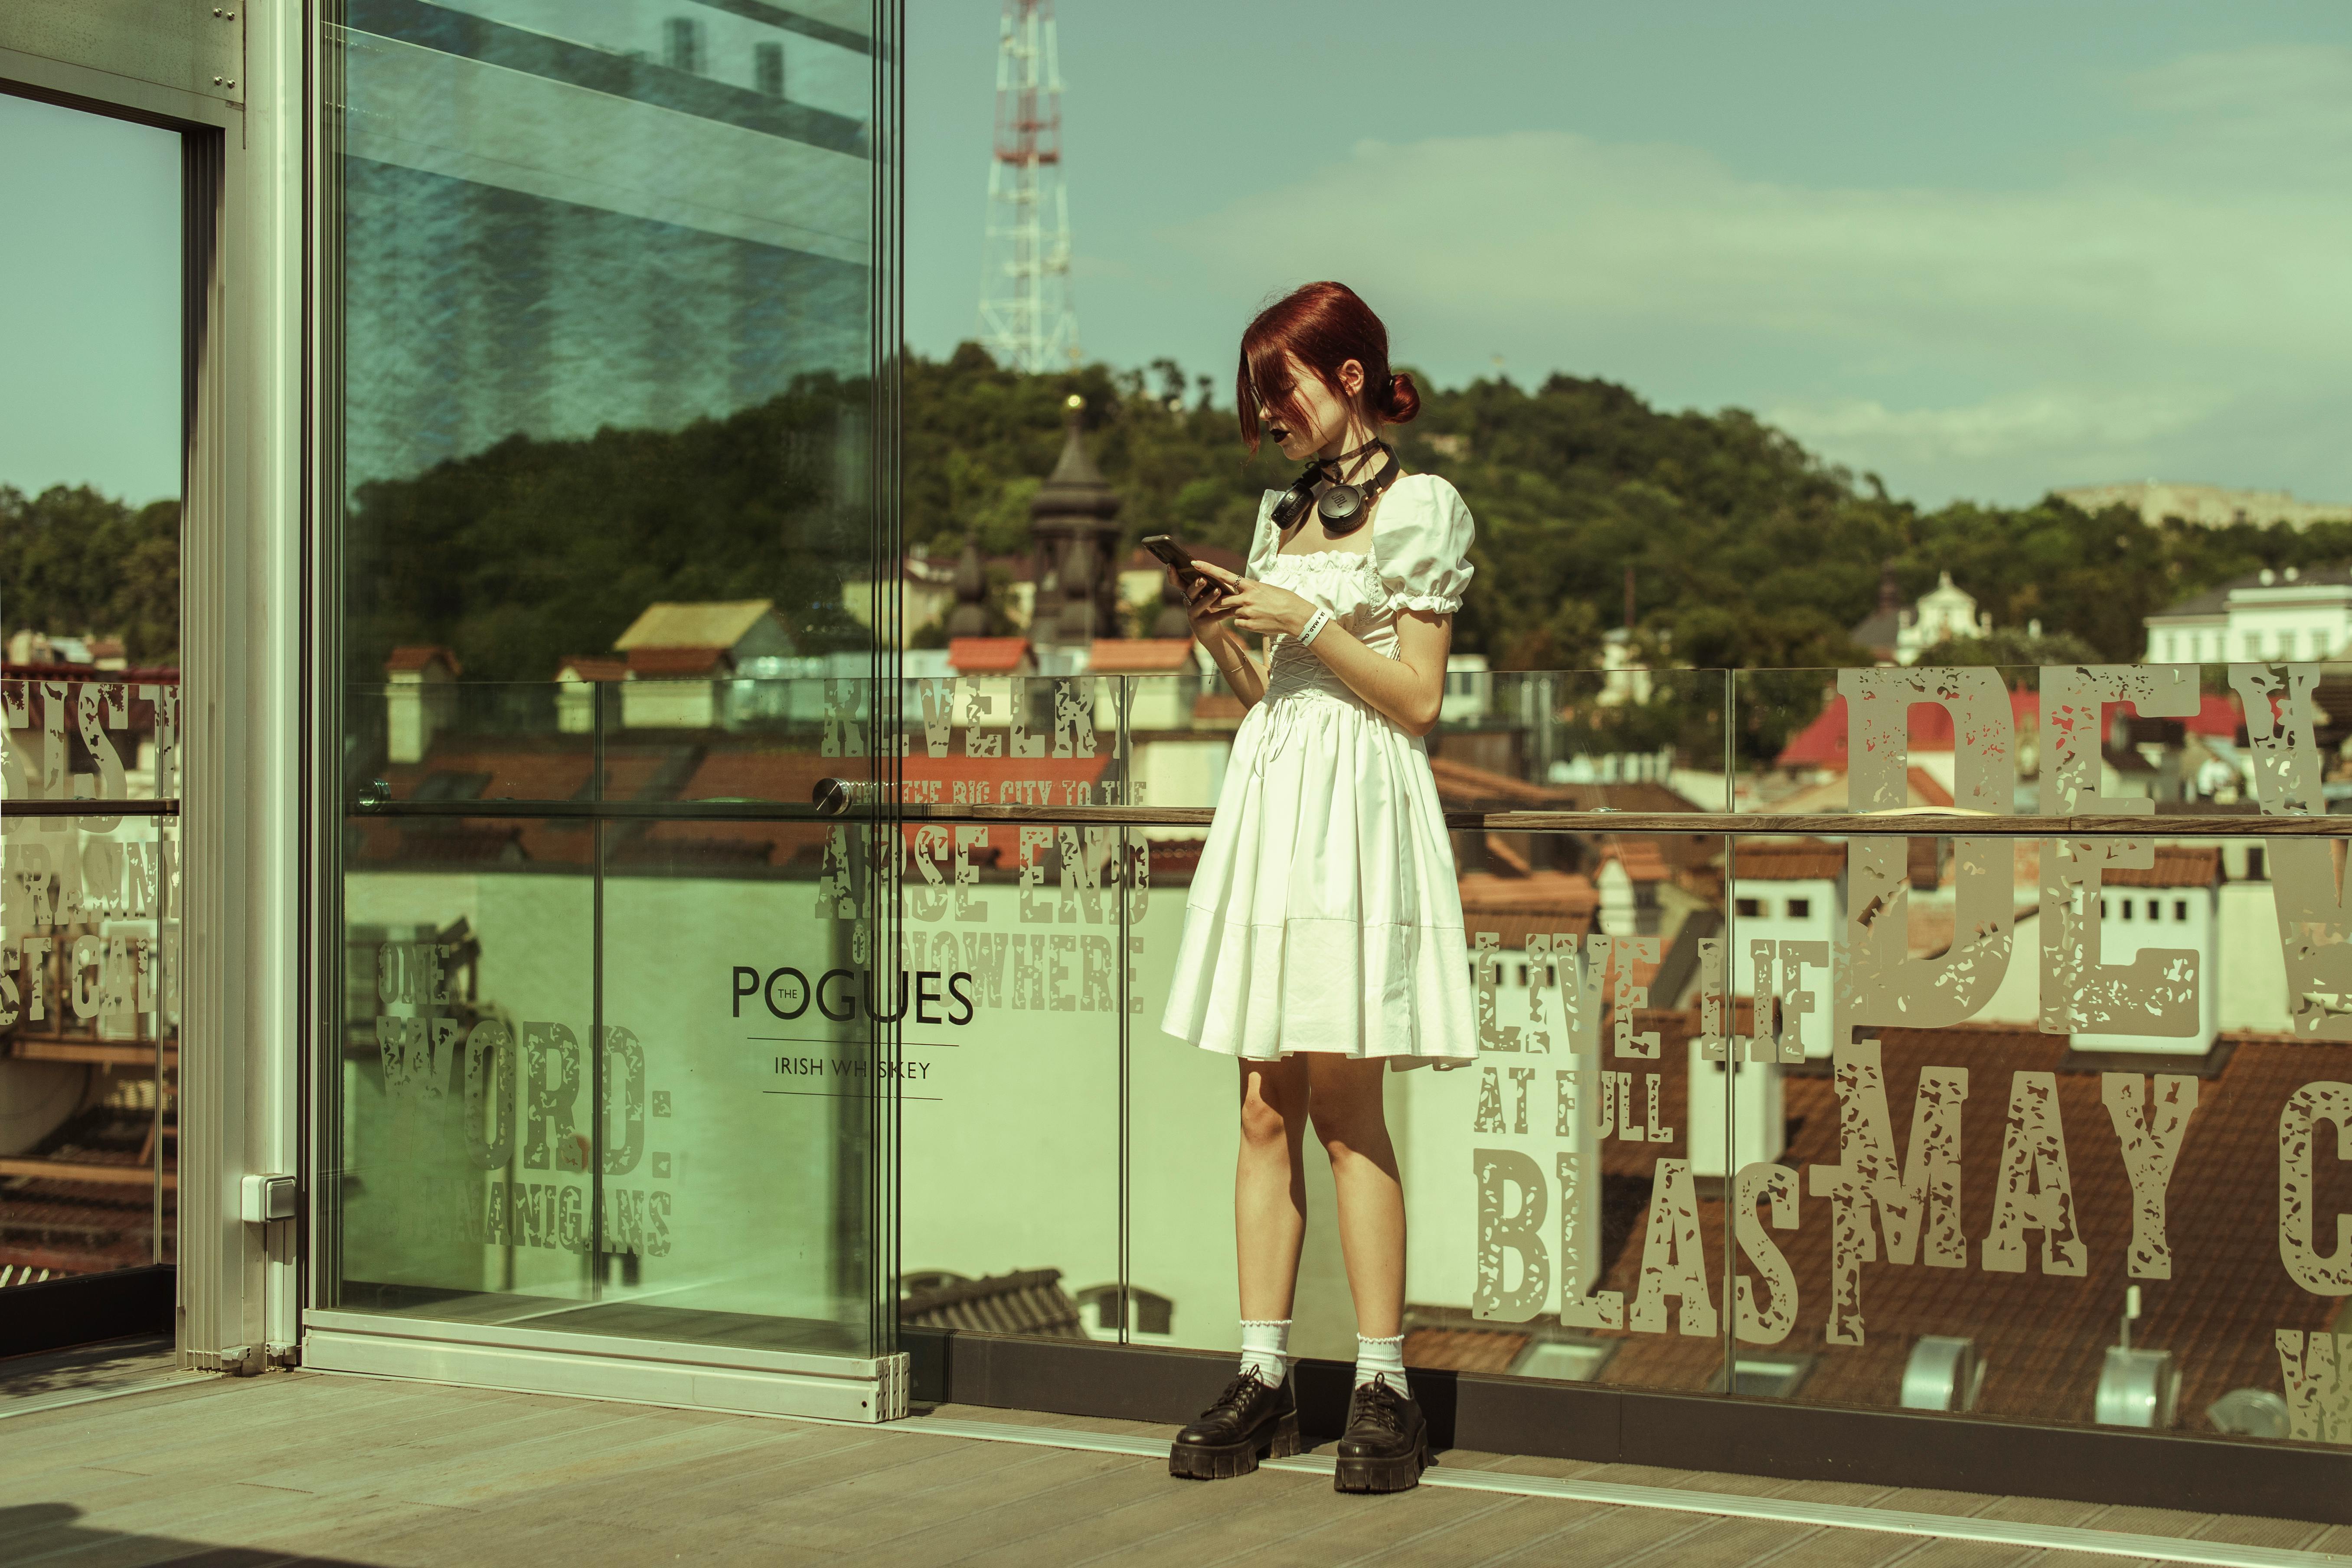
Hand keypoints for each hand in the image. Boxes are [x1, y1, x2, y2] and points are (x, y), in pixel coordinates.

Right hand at [1174, 568, 1238, 636]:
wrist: (1210, 632)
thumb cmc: (1210, 607)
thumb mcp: (1207, 594)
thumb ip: (1210, 582)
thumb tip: (1217, 569)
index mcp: (1189, 592)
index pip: (1177, 581)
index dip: (1172, 574)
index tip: (1170, 564)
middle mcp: (1188, 602)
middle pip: (1190, 592)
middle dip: (1196, 585)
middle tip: (1203, 579)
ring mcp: (1193, 614)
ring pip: (1200, 605)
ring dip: (1209, 597)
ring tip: (1218, 590)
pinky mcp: (1201, 625)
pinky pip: (1213, 618)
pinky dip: (1223, 613)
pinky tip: (1231, 610)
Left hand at [1193, 563, 1312, 638]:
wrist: (1296, 616)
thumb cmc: (1284, 600)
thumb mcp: (1266, 589)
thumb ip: (1250, 591)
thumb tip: (1240, 594)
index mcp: (1250, 585)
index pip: (1224, 575)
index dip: (1208, 569)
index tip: (1194, 563)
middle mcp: (1246, 598)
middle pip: (1222, 599)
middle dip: (1220, 601)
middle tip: (1227, 601)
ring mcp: (1247, 612)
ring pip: (1232, 613)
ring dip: (1239, 612)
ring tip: (1257, 611)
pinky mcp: (1249, 625)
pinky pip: (1239, 623)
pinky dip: (1246, 622)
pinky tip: (1259, 621)